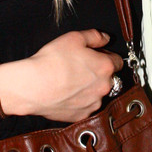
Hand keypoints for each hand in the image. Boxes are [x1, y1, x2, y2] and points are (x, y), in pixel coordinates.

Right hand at [1, 29, 122, 122]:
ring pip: (97, 93)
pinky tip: (66, 93)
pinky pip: (85, 106)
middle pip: (108, 78)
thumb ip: (94, 36)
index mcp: (105, 67)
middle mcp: (104, 87)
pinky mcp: (81, 115)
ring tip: (70, 81)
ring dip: (89, 88)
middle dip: (98, 73)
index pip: (118, 61)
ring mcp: (93, 103)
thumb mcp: (74, 38)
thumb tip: (104, 38)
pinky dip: (79, 101)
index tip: (96, 56)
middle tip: (79, 67)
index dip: (106, 56)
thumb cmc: (52, 62)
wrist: (33, 86)